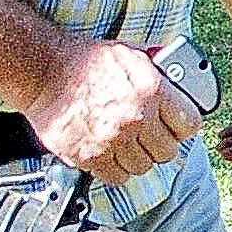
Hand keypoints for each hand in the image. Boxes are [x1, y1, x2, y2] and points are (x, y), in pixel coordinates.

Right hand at [26, 37, 201, 188]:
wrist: (42, 70)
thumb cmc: (82, 61)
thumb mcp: (129, 55)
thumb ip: (157, 71)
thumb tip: (180, 77)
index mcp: (152, 90)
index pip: (189, 125)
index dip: (182, 126)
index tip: (175, 127)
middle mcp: (136, 117)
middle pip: (167, 151)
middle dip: (159, 144)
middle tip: (147, 136)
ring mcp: (113, 140)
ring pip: (143, 167)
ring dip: (136, 158)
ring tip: (125, 143)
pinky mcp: (90, 157)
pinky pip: (117, 177)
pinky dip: (115, 169)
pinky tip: (109, 153)